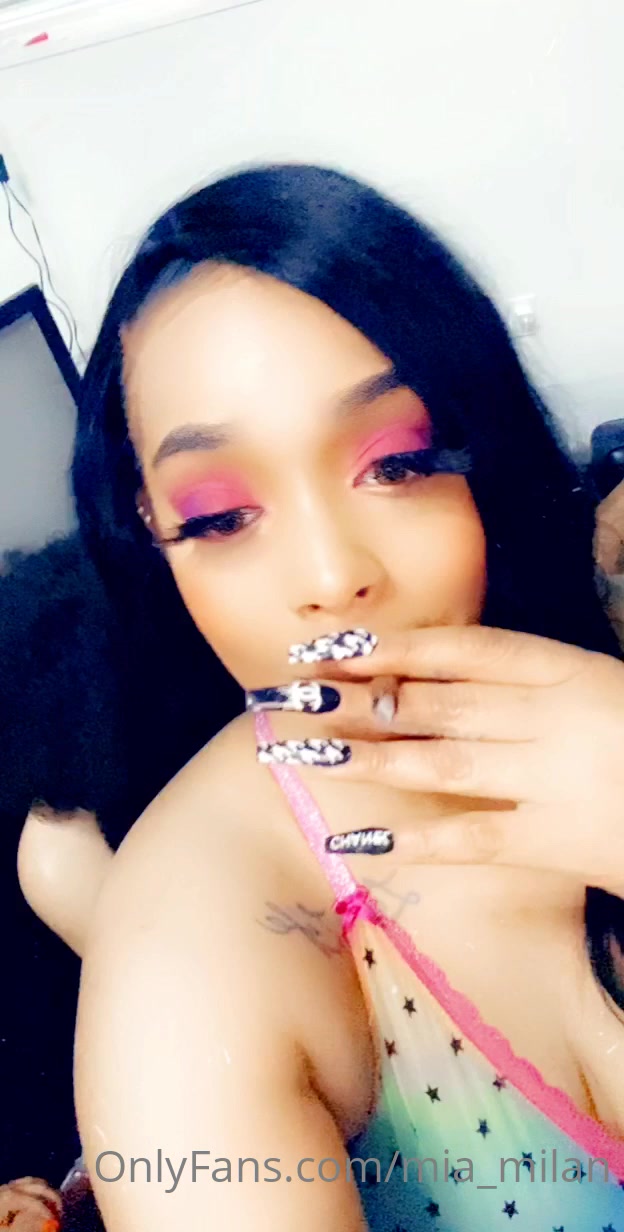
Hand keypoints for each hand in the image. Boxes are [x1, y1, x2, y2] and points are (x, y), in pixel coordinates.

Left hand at [279, 626, 623, 892]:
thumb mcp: (596, 685)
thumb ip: (524, 682)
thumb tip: (433, 680)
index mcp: (564, 667)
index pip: (459, 648)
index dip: (388, 645)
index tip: (328, 645)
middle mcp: (549, 714)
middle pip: (433, 701)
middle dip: (354, 698)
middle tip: (285, 695)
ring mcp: (549, 777)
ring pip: (437, 760)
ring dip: (363, 755)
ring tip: (300, 752)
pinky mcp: (552, 841)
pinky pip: (469, 838)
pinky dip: (410, 842)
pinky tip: (354, 844)